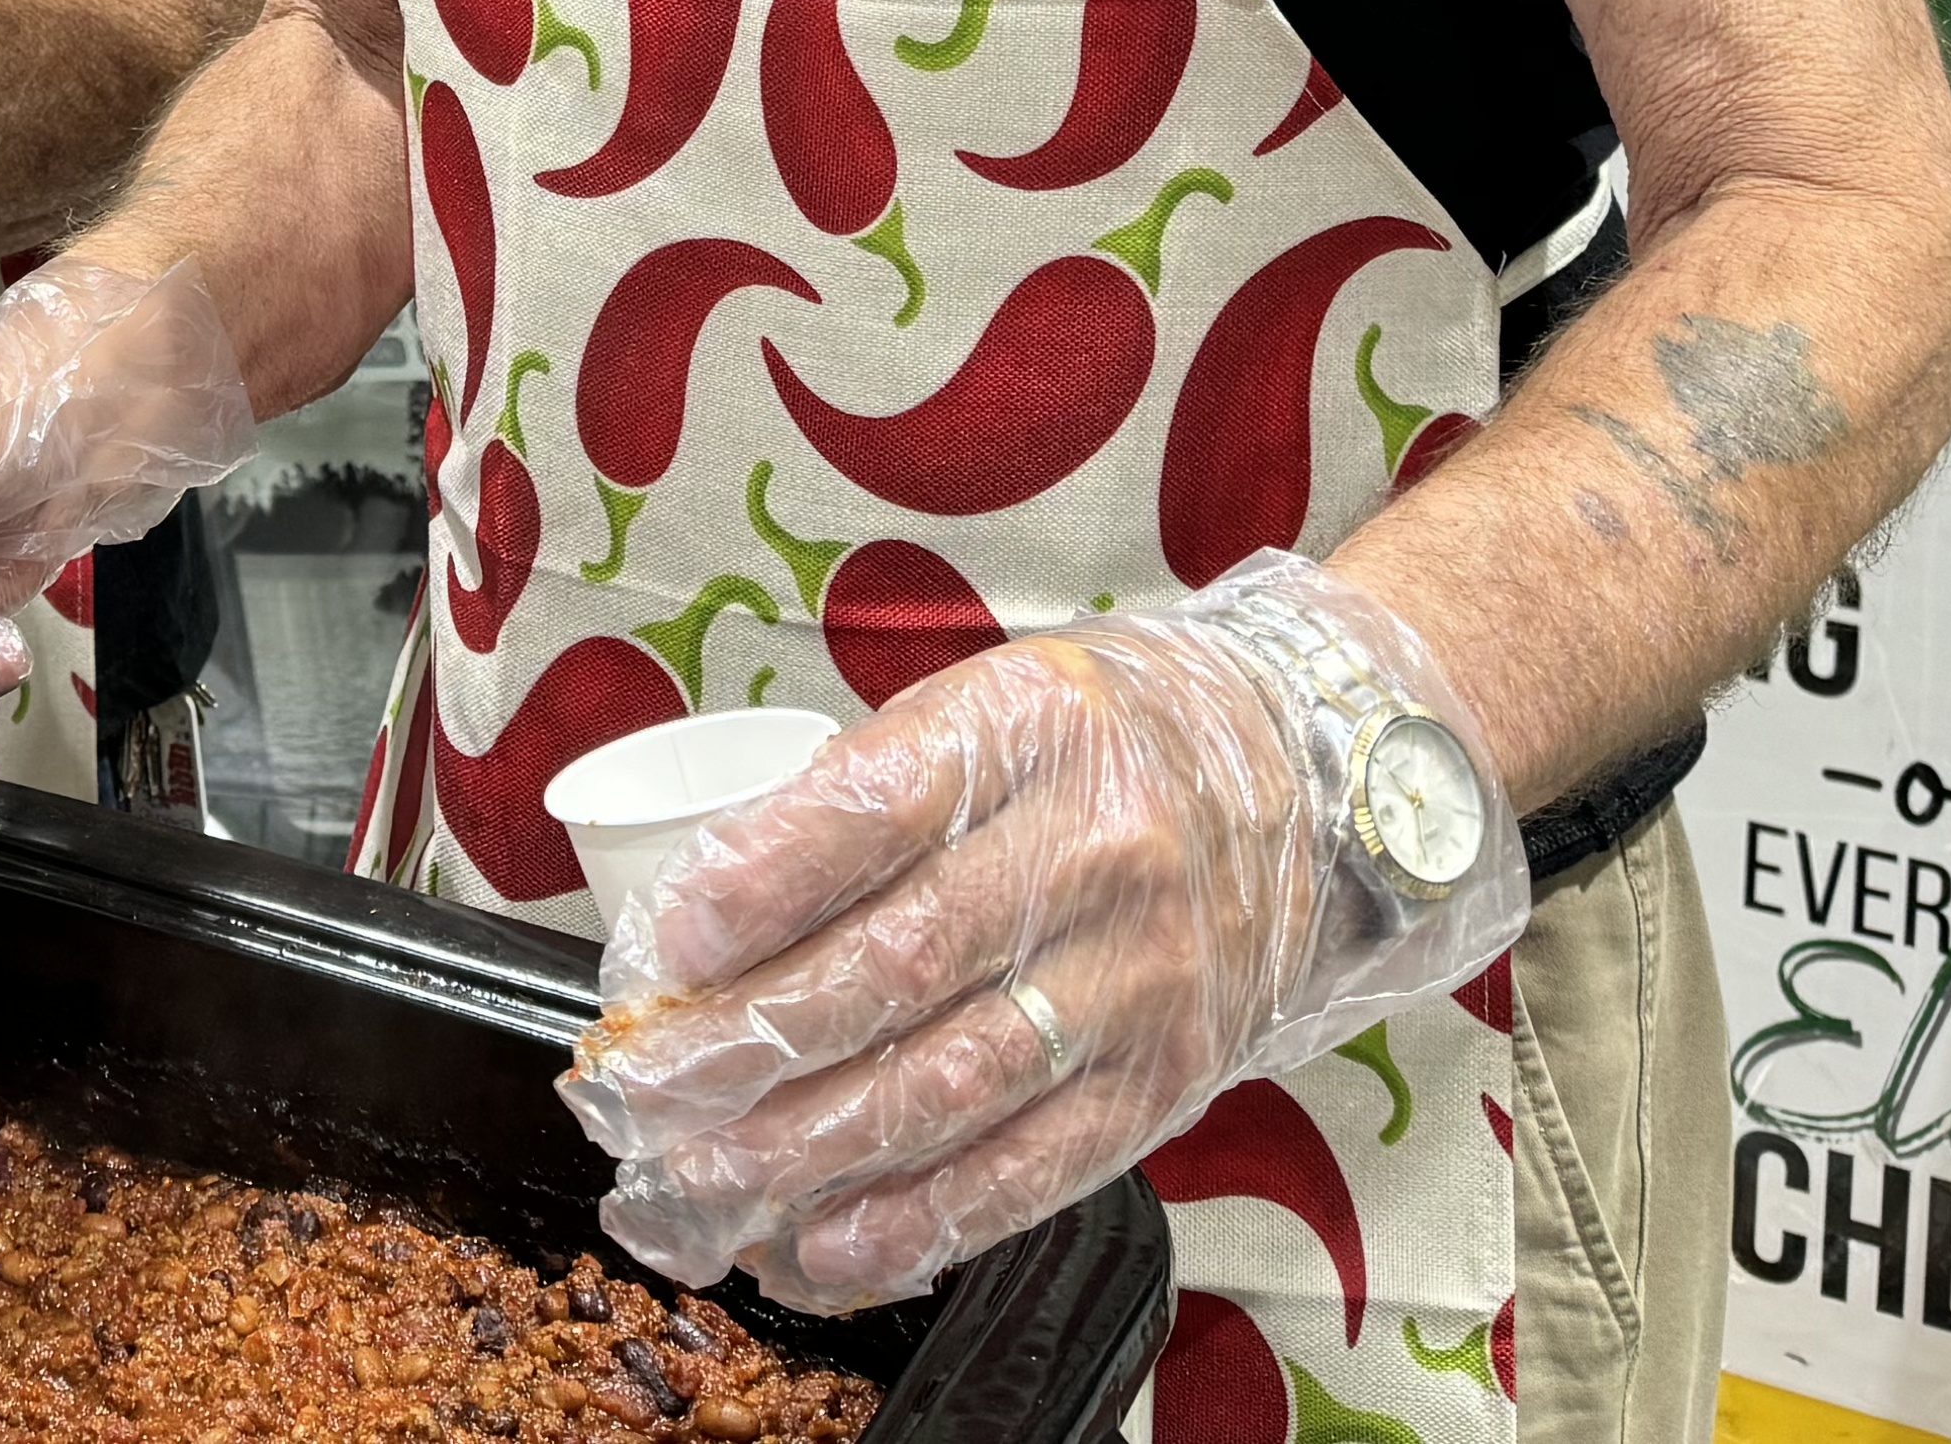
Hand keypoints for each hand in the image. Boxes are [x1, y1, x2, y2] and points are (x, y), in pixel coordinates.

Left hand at [562, 552, 1527, 1310]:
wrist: (1307, 781)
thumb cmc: (1104, 742)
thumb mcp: (989, 705)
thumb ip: (864, 793)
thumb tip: (706, 911)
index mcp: (1028, 731)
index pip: (873, 812)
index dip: (759, 884)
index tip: (664, 945)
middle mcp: (1092, 854)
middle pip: (895, 967)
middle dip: (747, 1043)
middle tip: (643, 1091)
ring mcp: (1137, 977)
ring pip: (948, 1085)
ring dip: (808, 1150)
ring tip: (704, 1179)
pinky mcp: (1163, 1079)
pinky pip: (1029, 1167)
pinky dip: (920, 1218)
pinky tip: (829, 1244)